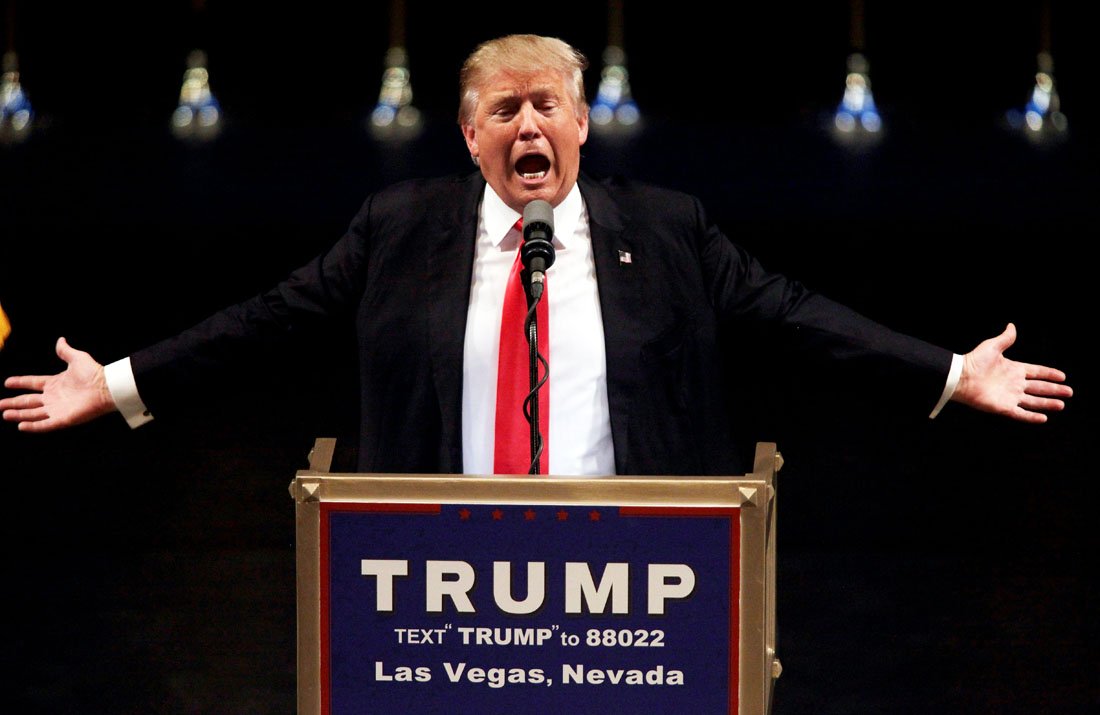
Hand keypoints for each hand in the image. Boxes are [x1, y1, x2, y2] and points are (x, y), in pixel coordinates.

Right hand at [1, 337, 116, 431]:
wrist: (107, 387)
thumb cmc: (94, 373)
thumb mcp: (77, 358)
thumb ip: (66, 351)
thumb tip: (60, 340)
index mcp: (55, 383)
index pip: (33, 383)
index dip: (20, 383)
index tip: (7, 382)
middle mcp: (54, 397)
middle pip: (29, 401)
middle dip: (14, 403)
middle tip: (0, 405)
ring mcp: (58, 409)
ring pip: (33, 413)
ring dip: (19, 415)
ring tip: (5, 414)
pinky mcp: (63, 419)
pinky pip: (45, 424)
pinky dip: (33, 426)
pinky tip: (21, 426)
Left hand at [951, 323, 1071, 423]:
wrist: (961, 377)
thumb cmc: (974, 361)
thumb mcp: (993, 347)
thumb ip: (1005, 338)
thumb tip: (1011, 326)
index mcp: (1014, 369)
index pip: (1036, 372)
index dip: (1049, 374)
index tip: (1062, 376)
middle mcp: (1014, 384)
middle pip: (1039, 387)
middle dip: (1054, 390)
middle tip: (1069, 392)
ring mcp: (1010, 396)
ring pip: (1033, 401)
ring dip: (1047, 403)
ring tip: (1061, 405)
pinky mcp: (1004, 407)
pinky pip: (1021, 414)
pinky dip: (1032, 417)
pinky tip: (1044, 418)